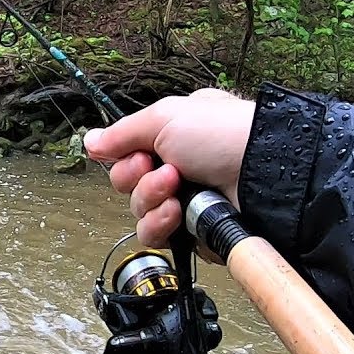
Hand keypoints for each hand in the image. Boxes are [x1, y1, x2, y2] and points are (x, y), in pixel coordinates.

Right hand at [84, 88, 254, 248]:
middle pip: (127, 185)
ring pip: (138, 212)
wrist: (264, 175)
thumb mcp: (165, 117)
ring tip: (176, 189)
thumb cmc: (223, 136)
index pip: (126, 154)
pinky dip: (160, 224)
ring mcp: (185, 200)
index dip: (125, 158)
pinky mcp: (191, 231)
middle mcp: (177, 168)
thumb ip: (122, 133)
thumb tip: (90, 141)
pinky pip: (155, 235)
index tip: (140, 154)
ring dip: (151, 200)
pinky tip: (179, 213)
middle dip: (139, 180)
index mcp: (171, 136)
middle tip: (166, 171)